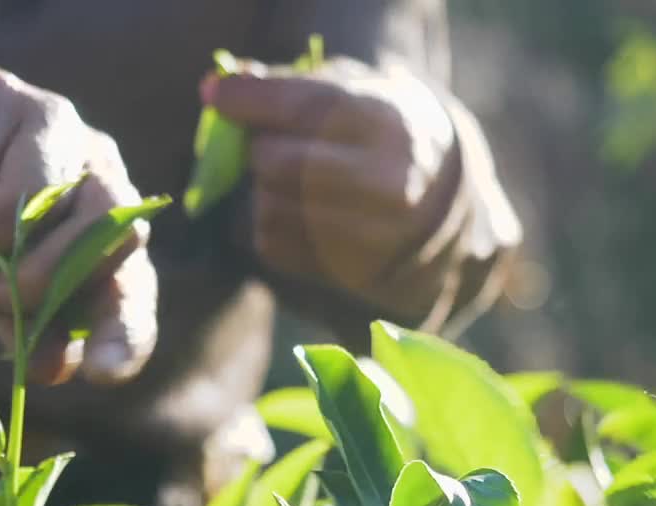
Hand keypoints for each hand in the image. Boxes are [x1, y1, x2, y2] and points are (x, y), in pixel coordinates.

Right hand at [0, 71, 156, 385]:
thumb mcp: (2, 291)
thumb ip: (28, 328)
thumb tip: (45, 369)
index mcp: (111, 231)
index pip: (132, 289)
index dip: (121, 334)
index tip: (100, 371)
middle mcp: (99, 169)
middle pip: (100, 230)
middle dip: (40, 280)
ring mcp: (53, 122)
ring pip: (25, 198)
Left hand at [205, 57, 462, 317]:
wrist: (440, 207)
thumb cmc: (381, 135)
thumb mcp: (355, 92)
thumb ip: (291, 84)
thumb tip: (224, 84)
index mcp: (390, 124)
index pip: (305, 107)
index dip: (251, 100)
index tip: (215, 93)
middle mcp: (387, 182)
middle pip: (277, 163)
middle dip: (258, 148)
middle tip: (268, 143)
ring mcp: (372, 234)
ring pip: (268, 207)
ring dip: (261, 189)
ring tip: (289, 179)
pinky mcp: (349, 272)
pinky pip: (271, 243)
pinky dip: (268, 223)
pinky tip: (297, 211)